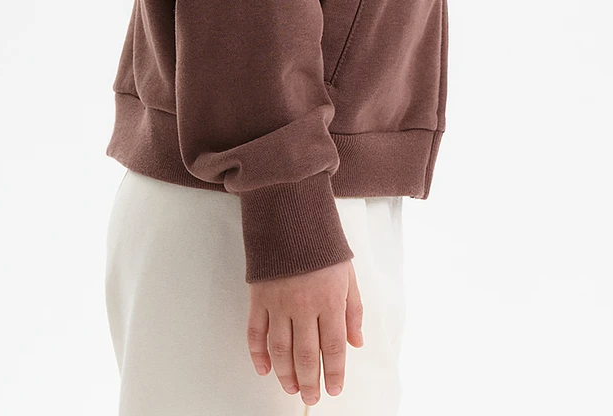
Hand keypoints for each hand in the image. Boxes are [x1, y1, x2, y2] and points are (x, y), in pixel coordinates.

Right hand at [246, 258, 363, 404]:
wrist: (291, 214)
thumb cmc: (322, 244)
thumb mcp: (348, 274)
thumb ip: (353, 310)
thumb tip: (356, 343)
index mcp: (330, 300)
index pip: (333, 348)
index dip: (333, 373)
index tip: (334, 389)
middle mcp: (304, 305)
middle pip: (305, 354)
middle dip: (309, 381)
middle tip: (311, 397)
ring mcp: (279, 302)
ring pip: (280, 349)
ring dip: (285, 374)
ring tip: (291, 388)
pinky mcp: (259, 296)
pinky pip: (255, 332)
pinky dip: (257, 353)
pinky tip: (264, 368)